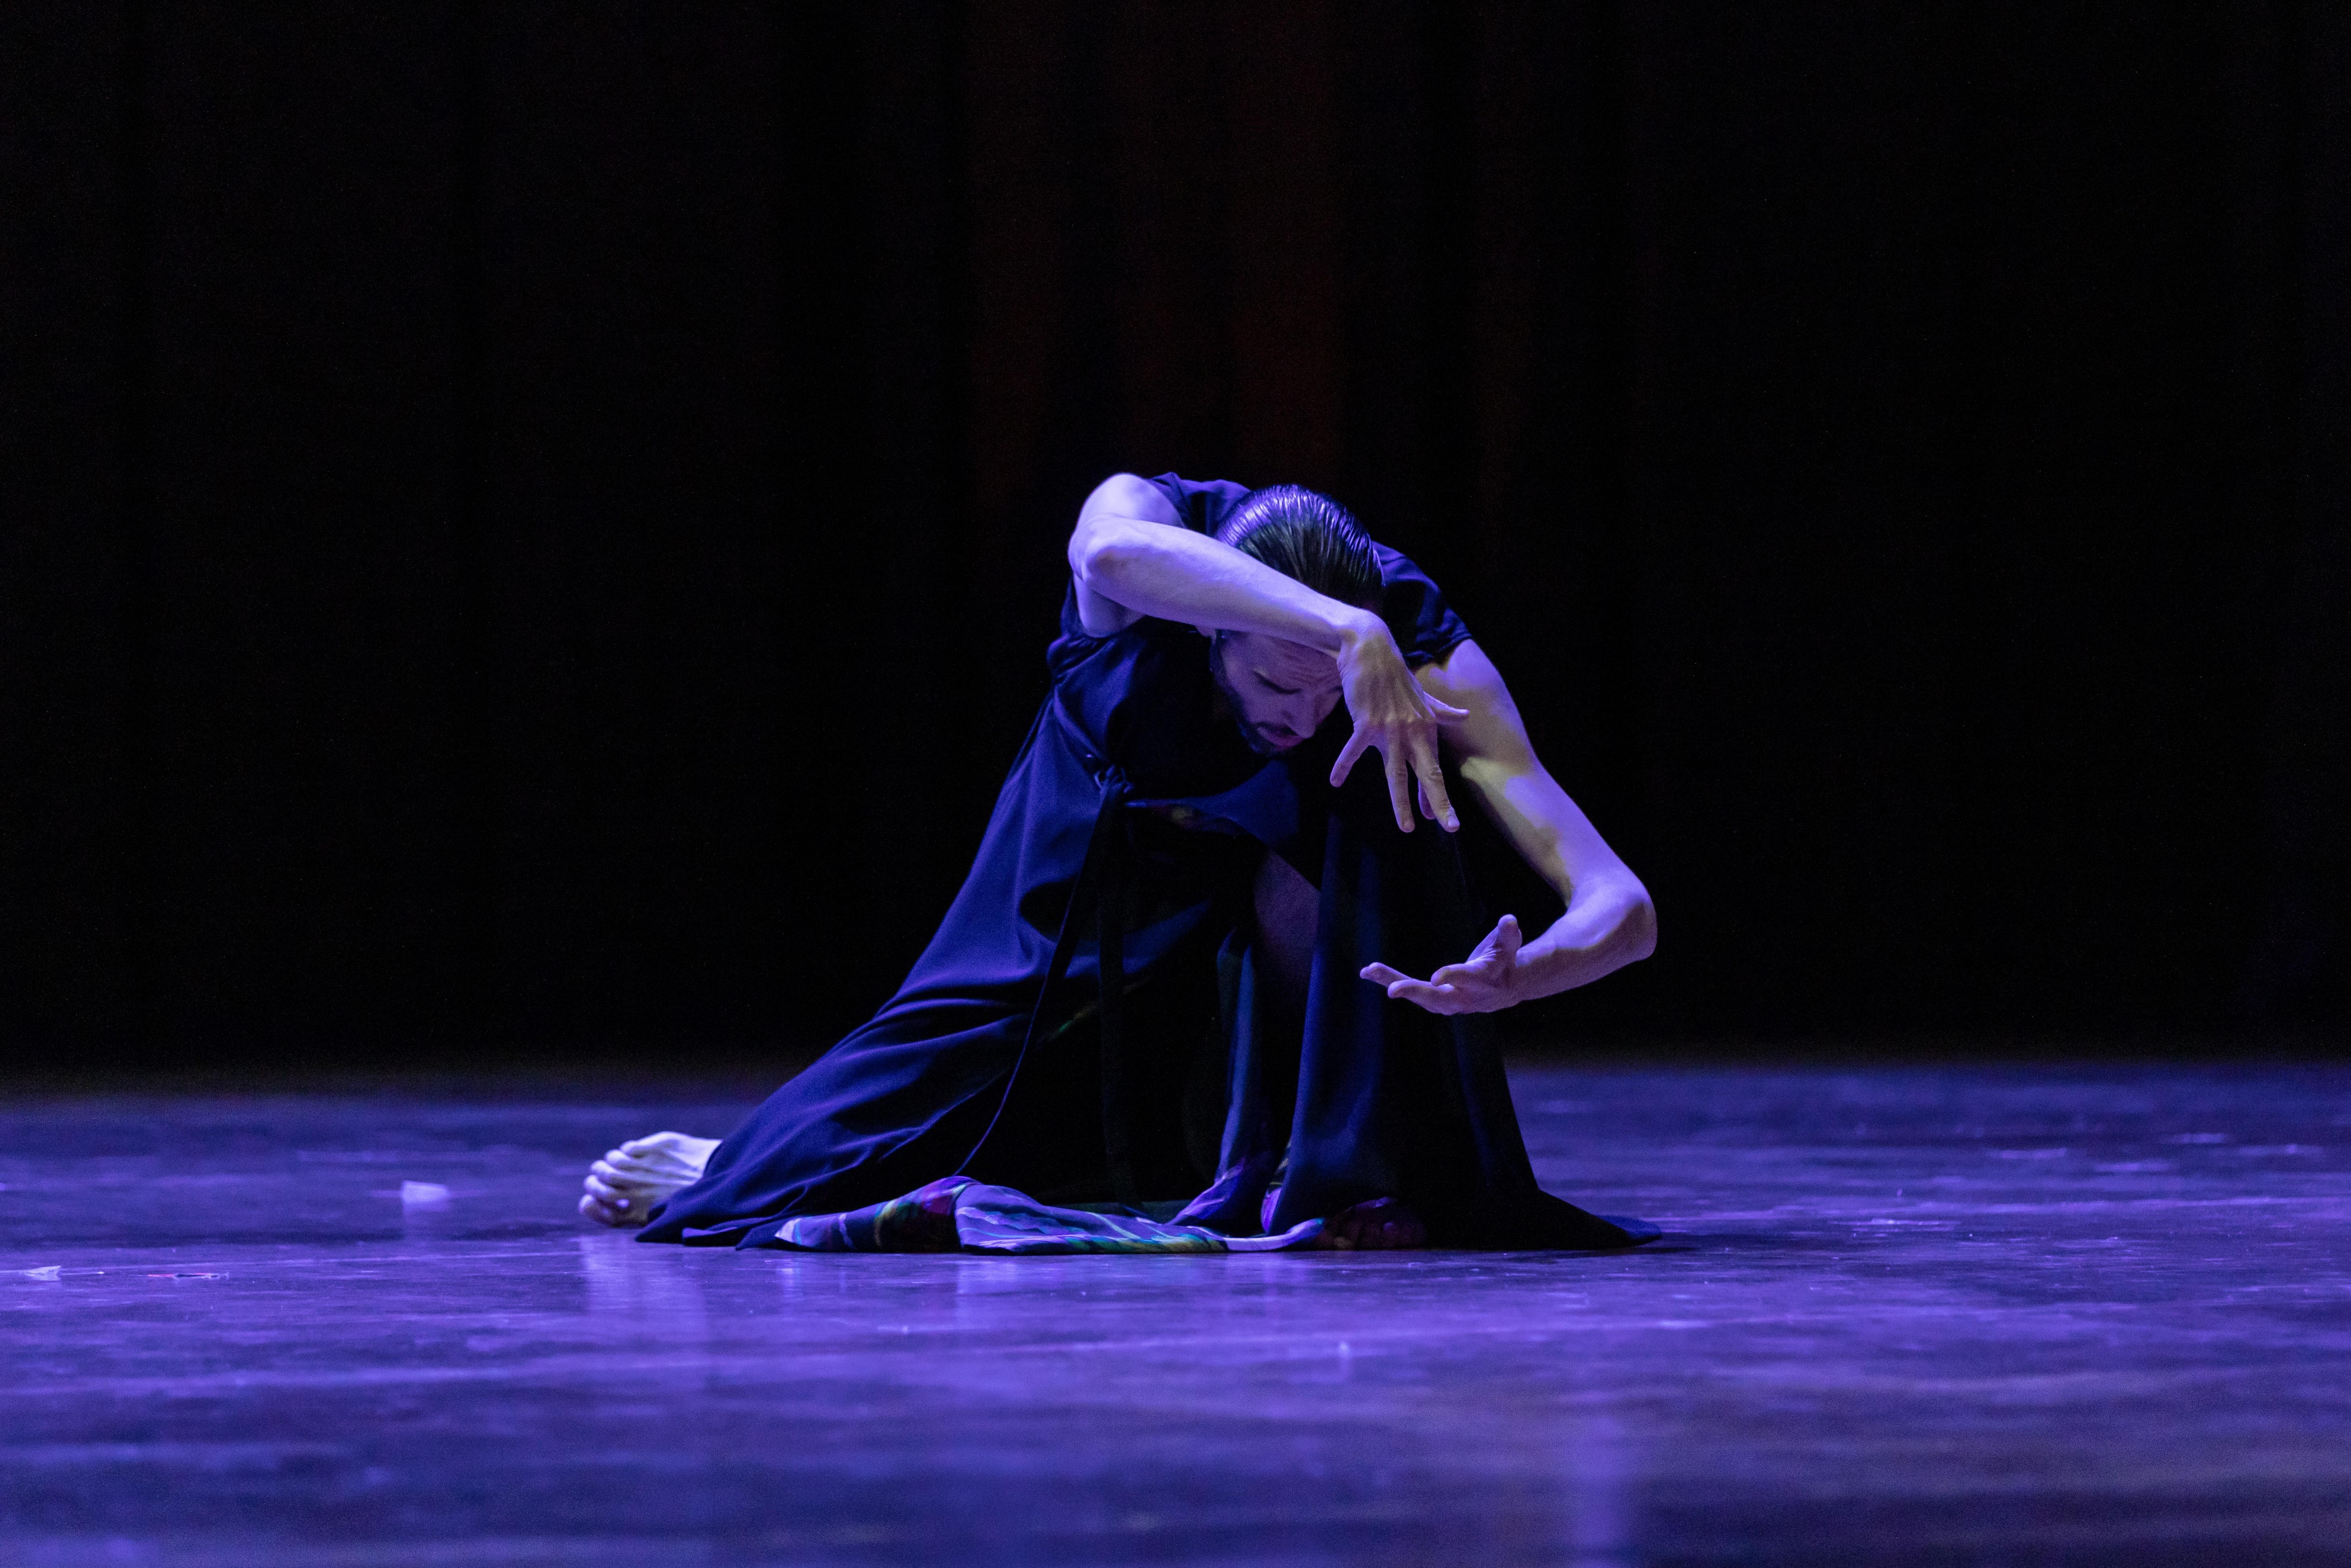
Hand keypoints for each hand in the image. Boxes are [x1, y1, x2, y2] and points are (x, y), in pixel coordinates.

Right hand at [1329, 618, 1469, 831]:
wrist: (1371, 651)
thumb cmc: (1394, 677)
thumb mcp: (1423, 696)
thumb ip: (1442, 711)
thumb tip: (1465, 717)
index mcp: (1426, 728)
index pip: (1434, 768)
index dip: (1439, 795)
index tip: (1444, 820)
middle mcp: (1413, 732)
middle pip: (1427, 773)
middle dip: (1439, 801)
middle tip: (1451, 827)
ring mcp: (1390, 729)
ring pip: (1397, 773)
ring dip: (1401, 802)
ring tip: (1406, 826)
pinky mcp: (1366, 723)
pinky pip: (1354, 750)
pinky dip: (1343, 765)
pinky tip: (1335, 781)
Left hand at [1361, 913, 1525, 1013]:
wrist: (1504, 990)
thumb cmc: (1504, 960)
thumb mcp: (1509, 945)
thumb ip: (1508, 934)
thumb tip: (1508, 919)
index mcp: (1482, 981)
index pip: (1467, 979)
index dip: (1452, 977)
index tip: (1436, 976)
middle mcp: (1464, 997)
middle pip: (1437, 998)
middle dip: (1415, 993)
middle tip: (1392, 991)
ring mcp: (1448, 1003)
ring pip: (1419, 996)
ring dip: (1392, 983)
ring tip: (1369, 970)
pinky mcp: (1435, 1001)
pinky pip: (1411, 992)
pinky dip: (1390, 981)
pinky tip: (1368, 972)